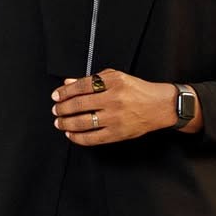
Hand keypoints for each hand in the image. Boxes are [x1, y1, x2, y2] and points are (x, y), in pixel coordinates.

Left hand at [51, 71, 175, 144]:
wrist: (159, 106)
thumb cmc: (138, 91)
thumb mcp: (116, 78)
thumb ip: (92, 80)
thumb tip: (69, 83)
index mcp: (113, 82)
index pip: (81, 86)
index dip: (65, 92)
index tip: (56, 96)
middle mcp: (113, 100)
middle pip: (79, 104)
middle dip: (63, 108)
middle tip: (56, 110)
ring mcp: (115, 118)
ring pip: (83, 122)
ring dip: (67, 123)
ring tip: (59, 122)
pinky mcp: (117, 133)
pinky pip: (93, 138)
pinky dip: (78, 137)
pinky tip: (71, 134)